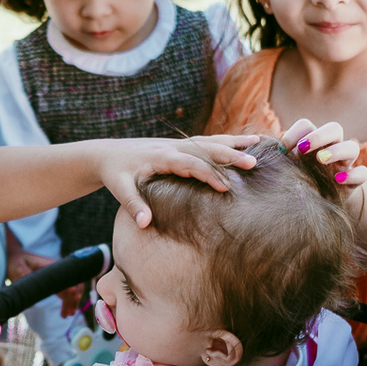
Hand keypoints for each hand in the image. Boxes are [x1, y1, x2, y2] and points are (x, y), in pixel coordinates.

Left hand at [5, 231, 85, 316]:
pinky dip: (66, 303)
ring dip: (71, 303)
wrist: (14, 259)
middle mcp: (57, 271)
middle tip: (70, 311)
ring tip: (67, 315)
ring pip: (70, 291)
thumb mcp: (18, 268)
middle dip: (74, 298)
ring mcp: (56, 277)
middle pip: (72, 284)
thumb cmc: (16, 262)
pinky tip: (65, 312)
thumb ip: (26, 276)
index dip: (72, 286)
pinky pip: (64, 294)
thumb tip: (33, 289)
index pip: (66, 277)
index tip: (73, 297)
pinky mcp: (54, 283)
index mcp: (51, 266)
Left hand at [98, 135, 259, 227]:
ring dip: (234, 143)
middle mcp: (172, 146)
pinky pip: (207, 142)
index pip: (189, 164)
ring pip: (210, 141)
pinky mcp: (180, 146)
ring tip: (259, 144)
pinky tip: (245, 142)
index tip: (226, 188)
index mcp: (160, 156)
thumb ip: (132, 205)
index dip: (208, 174)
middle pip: (206, 148)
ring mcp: (178, 144)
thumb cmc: (114, 173)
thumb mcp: (118, 188)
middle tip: (253, 164)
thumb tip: (145, 224)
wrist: (107, 153)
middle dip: (229, 155)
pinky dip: (226, 142)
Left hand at [280, 119, 366, 193]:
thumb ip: (272, 155)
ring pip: (352, 147)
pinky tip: (338, 180)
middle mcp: (331, 148)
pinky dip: (353, 175)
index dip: (294, 133)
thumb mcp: (283, 167)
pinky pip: (362, 173)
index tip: (281, 150)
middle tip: (302, 148)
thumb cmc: (296, 179)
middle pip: (334, 128)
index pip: (307, 125)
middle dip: (318, 136)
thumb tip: (254, 142)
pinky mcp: (353, 181)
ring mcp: (344, 164)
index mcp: (312, 141)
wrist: (316, 201)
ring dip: (337, 150)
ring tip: (321, 159)